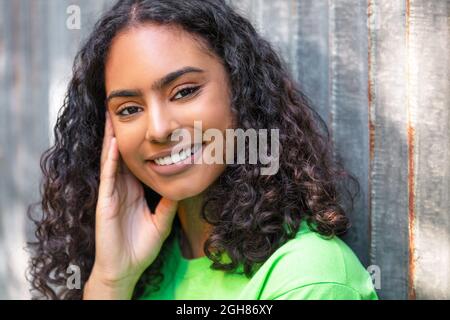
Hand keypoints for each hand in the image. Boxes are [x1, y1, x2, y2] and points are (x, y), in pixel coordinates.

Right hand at [84, 111, 177, 298]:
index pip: (136, 161)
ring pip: (112, 160)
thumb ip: (168, 204)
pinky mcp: (105, 201)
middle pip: (121, 154)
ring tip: (112, 116)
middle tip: (124, 109)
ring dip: (112, 138)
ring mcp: (112, 193)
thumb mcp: (161, 221)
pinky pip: (108, 176)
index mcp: (134, 191)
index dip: (139, 143)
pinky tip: (114, 143)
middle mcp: (121, 188)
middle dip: (122, 132)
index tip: (145, 124)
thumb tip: (180, 187)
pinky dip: (111, 159)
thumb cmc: (141, 247)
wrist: (126, 268)